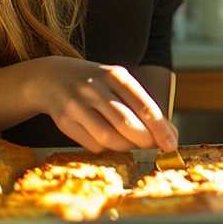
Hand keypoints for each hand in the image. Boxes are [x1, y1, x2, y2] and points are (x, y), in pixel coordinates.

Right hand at [28, 56, 178, 152]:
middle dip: (145, 140)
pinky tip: (107, 140)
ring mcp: (77, 104)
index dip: (160, 128)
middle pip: (126, 123)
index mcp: (114, 75)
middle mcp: (95, 88)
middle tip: (155, 146)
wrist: (51, 77)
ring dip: (126, 146)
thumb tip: (169, 131)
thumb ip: (140, 104)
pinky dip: (105, 147)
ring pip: (109, 138)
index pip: (144, 105)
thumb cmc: (94, 83)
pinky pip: (92, 144)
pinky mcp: (64, 120)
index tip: (171, 143)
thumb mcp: (116, 82)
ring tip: (131, 143)